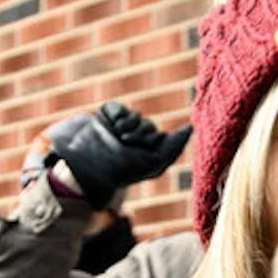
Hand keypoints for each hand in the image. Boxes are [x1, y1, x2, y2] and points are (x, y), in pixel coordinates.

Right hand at [49, 102, 192, 210]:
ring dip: (127, 122)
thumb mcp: (154, 163)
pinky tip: (108, 122)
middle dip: (139, 130)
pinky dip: (114, 112)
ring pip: (133, 114)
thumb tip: (192, 127)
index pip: (158, 135)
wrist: (86, 163)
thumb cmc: (120, 170)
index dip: (152, 138)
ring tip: (116, 133)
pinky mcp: (102, 120)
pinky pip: (116, 107)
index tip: (141, 147)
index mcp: (141, 156)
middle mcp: (130, 144)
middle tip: (125, 140)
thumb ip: (174, 146)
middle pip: (146, 124)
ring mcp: (115, 131)